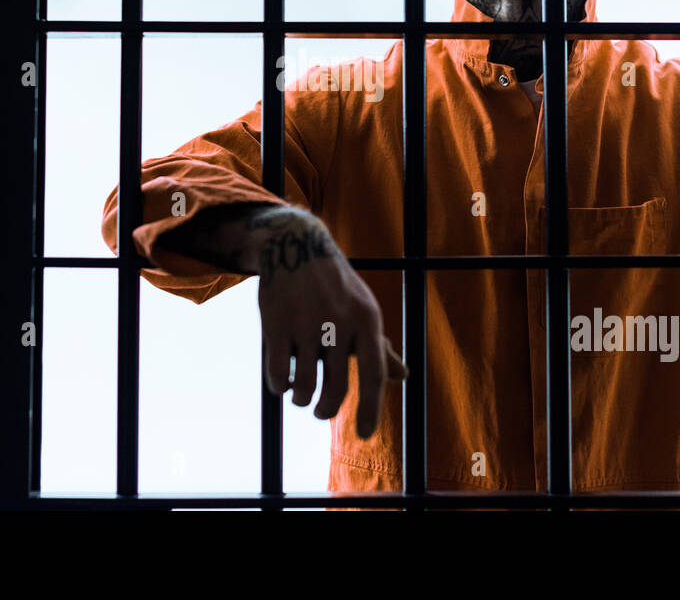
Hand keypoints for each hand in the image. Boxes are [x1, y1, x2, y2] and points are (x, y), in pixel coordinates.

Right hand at [253, 208, 407, 437]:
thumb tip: (403, 377)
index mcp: (367, 320)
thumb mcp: (363, 309)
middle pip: (336, 388)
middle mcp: (339, 322)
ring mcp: (306, 322)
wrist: (297, 245)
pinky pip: (279, 374)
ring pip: (304, 387)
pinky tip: (282, 382)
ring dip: (301, 400)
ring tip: (300, 396)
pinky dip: (280, 386)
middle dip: (326, 410)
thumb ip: (379, 345)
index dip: (371, 410)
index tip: (365, 435)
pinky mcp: (276, 323)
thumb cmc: (336, 286)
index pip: (374, 375)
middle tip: (320, 412)